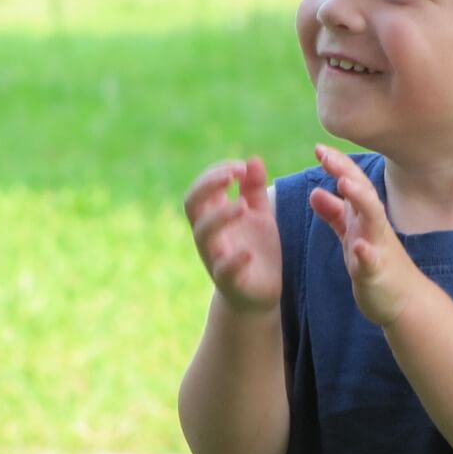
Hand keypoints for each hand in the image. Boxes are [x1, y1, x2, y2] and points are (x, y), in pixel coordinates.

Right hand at [184, 157, 281, 313]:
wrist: (260, 294)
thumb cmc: (256, 249)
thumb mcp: (259, 215)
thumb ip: (254, 190)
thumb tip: (253, 159)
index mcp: (213, 215)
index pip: (201, 187)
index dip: (216, 172)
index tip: (241, 167)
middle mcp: (209, 234)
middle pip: (192, 204)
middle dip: (208, 185)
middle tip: (233, 175)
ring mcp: (215, 257)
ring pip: (202, 233)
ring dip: (219, 216)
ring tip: (242, 206)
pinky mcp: (229, 281)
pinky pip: (223, 270)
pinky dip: (233, 260)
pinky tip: (248, 252)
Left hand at [309, 145, 416, 326]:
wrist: (403, 301)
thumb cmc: (376, 264)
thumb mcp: (351, 235)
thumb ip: (335, 214)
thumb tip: (316, 192)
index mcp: (364, 217)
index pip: (352, 183)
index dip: (337, 165)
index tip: (319, 148)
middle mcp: (373, 227)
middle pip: (362, 193)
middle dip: (345, 172)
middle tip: (326, 154)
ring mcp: (378, 249)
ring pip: (372, 220)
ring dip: (360, 200)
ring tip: (344, 184)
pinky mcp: (377, 274)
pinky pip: (371, 262)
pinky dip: (366, 253)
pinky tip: (358, 246)